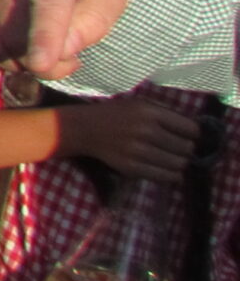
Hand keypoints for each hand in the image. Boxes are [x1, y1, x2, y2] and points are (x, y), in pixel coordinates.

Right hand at [0, 0, 128, 80]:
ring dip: (11, 58)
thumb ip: (91, 27)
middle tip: (60, 57)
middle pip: (16, 38)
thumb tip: (57, 53)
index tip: (41, 64)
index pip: (46, 4)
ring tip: (32, 45)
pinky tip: (6, 28)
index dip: (44, 38)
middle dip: (38, 63)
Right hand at [57, 95, 201, 184]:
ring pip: (179, 163)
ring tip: (173, 159)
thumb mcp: (140, 104)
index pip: (190, 129)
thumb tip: (195, 130)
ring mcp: (139, 151)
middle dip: (187, 149)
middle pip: (187, 147)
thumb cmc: (116, 114)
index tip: (189, 135)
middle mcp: (146, 131)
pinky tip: (168, 169)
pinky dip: (172, 175)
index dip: (194, 133)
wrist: (85, 129)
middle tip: (179, 148)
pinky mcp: (132, 167)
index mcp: (150, 112)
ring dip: (180, 162)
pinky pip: (165, 176)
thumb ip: (165, 114)